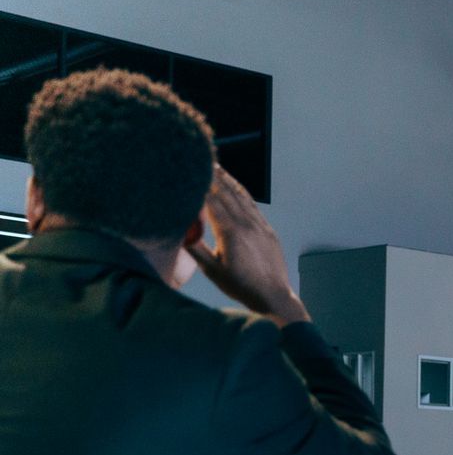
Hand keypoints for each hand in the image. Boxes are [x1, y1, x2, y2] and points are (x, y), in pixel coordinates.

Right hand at [185, 167, 309, 325]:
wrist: (273, 297)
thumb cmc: (240, 286)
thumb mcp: (211, 270)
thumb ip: (194, 247)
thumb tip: (178, 228)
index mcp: (230, 232)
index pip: (211, 201)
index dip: (199, 183)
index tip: (188, 170)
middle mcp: (247, 224)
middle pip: (226, 193)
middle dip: (212, 175)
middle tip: (200, 157)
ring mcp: (260, 225)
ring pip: (241, 196)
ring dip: (228, 179)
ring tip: (216, 165)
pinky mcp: (268, 230)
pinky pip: (253, 205)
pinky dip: (242, 193)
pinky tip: (235, 186)